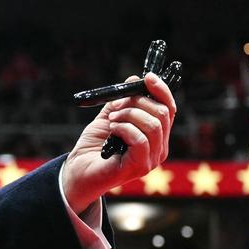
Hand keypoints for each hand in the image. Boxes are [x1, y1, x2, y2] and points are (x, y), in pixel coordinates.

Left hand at [61, 72, 176, 210]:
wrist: (79, 171)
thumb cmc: (95, 146)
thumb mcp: (109, 116)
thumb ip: (122, 100)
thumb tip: (135, 78)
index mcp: (156, 135)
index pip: (169, 109)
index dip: (161, 90)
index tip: (147, 77)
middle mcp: (159, 148)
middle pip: (162, 114)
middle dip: (138, 102)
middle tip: (117, 106)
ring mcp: (151, 159)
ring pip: (153, 125)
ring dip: (129, 115)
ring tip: (112, 119)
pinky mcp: (139, 167)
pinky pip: (140, 139)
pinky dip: (124, 128)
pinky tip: (113, 130)